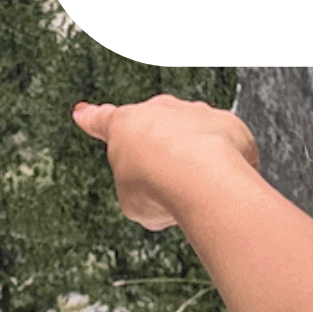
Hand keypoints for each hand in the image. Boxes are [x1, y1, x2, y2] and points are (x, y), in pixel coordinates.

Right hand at [71, 96, 259, 230]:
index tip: (83, 112)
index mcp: (124, 125)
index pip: (103, 120)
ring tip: (197, 191)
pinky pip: (228, 149)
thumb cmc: (157, 187)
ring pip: (195, 138)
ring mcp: (197, 114)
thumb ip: (142, 190)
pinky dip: (227, 168)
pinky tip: (223, 189)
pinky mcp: (230, 126)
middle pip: (157, 129)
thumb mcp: (132, 201)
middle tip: (165, 182)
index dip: (91, 119)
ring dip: (197, 161)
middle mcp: (161, 111)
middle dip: (162, 151)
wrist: (199, 178)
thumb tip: (165, 195)